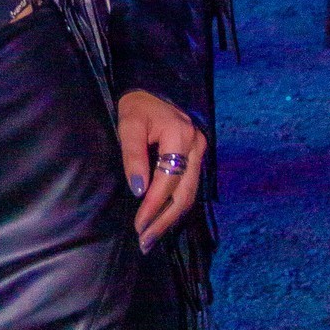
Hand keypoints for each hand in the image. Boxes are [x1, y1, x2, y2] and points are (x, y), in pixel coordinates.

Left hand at [117, 89, 205, 252]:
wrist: (151, 88)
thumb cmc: (137, 106)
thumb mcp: (129, 125)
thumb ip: (133, 156)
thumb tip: (139, 190)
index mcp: (180, 136)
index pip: (167, 181)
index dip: (153, 206)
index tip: (138, 226)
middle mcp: (196, 146)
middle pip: (184, 194)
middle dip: (164, 220)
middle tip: (145, 241)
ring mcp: (200, 152)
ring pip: (190, 194)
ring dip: (171, 218)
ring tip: (152, 237)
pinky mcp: (197, 157)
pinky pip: (189, 187)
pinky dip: (176, 206)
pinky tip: (163, 219)